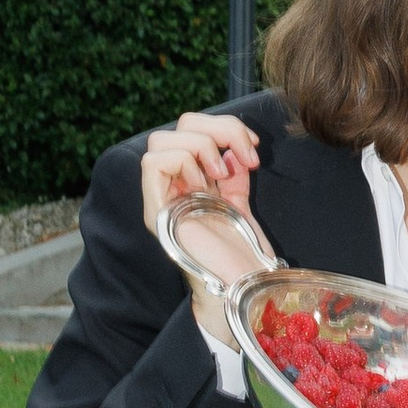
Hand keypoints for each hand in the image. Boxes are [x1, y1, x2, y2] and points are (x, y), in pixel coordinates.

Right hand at [140, 109, 258, 243]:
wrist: (242, 282)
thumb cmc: (241, 249)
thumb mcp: (239, 198)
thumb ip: (233, 170)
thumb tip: (232, 148)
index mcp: (191, 178)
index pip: (193, 128)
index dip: (226, 126)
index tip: (254, 147)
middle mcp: (172, 184)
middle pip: (179, 125)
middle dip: (219, 130)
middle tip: (245, 156)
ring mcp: (161, 197)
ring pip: (161, 140)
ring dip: (201, 147)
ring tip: (222, 174)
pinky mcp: (157, 211)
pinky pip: (153, 163)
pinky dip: (183, 162)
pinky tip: (205, 184)